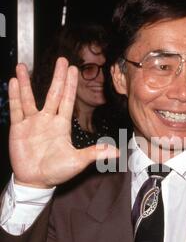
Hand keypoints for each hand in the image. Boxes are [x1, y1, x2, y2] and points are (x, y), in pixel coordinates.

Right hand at [8, 57, 118, 188]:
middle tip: (62, 60)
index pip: (67, 100)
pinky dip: (15, 96)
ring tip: (23, 66)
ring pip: (29, 98)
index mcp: (61, 125)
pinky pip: (16, 109)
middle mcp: (47, 120)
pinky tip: (14, 82)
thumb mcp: (78, 161)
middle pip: (53, 93)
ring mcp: (32, 123)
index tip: (74, 69)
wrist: (36, 181)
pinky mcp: (19, 128)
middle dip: (58, 77)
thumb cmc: (57, 171)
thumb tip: (116, 152)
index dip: (71, 85)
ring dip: (26, 82)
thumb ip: (95, 153)